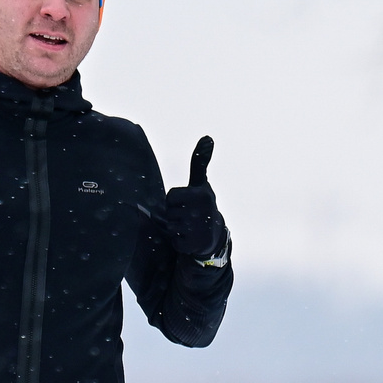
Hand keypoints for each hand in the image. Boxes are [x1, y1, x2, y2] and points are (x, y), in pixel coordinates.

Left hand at [164, 135, 224, 260]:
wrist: (214, 235)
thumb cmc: (202, 204)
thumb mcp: (200, 183)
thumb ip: (200, 161)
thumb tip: (207, 137)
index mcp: (202, 195)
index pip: (171, 196)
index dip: (174, 200)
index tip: (185, 202)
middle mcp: (202, 212)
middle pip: (169, 211)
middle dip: (174, 214)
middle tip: (187, 216)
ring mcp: (198, 230)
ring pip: (170, 227)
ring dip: (175, 228)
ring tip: (188, 226)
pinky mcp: (193, 245)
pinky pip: (174, 242)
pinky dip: (178, 241)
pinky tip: (189, 238)